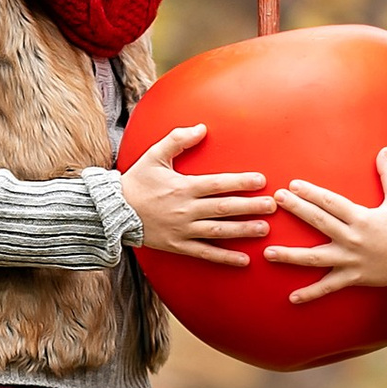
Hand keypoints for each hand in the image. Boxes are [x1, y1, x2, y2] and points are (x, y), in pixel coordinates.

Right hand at [121, 124, 273, 268]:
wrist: (114, 211)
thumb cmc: (136, 181)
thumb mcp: (154, 155)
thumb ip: (178, 140)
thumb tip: (201, 127)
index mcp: (183, 187)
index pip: (218, 184)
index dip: (241, 182)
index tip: (261, 180)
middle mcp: (186, 210)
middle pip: (224, 208)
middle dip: (250, 206)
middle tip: (272, 206)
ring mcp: (183, 230)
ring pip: (219, 232)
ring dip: (243, 230)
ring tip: (264, 229)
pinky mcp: (178, 246)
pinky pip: (205, 254)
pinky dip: (224, 257)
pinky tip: (244, 259)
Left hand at [263, 148, 386, 303]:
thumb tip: (385, 149)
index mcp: (361, 218)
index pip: (330, 202)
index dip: (310, 192)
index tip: (292, 185)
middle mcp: (352, 239)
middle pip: (318, 222)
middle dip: (296, 209)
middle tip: (275, 200)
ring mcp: (350, 260)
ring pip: (315, 258)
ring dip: (290, 256)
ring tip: (268, 252)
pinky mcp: (352, 278)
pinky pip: (328, 287)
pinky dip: (310, 293)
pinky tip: (291, 297)